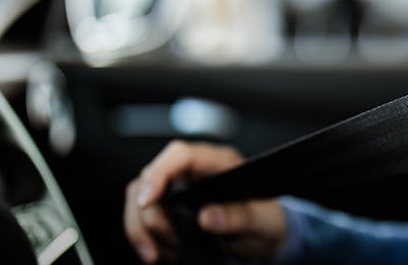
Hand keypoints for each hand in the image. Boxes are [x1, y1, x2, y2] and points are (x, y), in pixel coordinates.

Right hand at [123, 140, 286, 262]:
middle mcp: (197, 169)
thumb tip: (208, 217)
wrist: (267, 235)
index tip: (146, 201)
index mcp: (221, 162)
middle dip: (148, 214)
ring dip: (141, 227)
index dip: (159, 174)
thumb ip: (239, 217)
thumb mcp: (262, 221)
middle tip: (166, 242)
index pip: (181, 155)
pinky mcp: (172, 204)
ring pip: (140, 196)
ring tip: (158, 252)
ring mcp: (182, 185)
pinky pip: (145, 214)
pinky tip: (160, 251)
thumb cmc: (267, 220)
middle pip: (152, 177)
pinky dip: (145, 234)